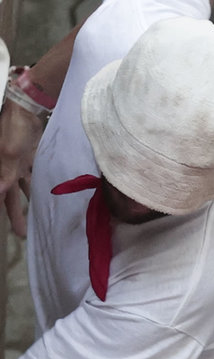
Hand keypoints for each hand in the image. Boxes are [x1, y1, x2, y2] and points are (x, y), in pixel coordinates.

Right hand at [0, 100, 43, 236]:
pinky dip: (40, 185)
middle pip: (11, 197)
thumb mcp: (10, 153)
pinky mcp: (31, 158)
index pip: (0, 195)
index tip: (11, 229)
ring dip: (30, 201)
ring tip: (38, 217)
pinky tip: (48, 195)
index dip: (4, 210)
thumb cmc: (13, 130)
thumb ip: (6, 173)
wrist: (26, 110)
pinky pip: (35, 175)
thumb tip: (0, 192)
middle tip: (23, 233)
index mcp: (0, 171)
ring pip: (24, 188)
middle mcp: (7, 170)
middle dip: (15, 215)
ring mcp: (20, 164)